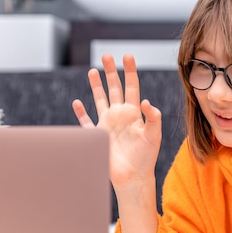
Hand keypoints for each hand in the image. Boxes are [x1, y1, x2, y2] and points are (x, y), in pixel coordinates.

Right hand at [72, 54, 161, 188]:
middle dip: (110, 72)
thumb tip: (146, 102)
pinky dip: (81, 113)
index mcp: (134, 113)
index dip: (129, 71)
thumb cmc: (146, 158)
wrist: (133, 177)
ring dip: (96, 86)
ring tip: (93, 70)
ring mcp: (108, 125)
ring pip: (100, 100)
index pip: (132, 87)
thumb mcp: (154, 136)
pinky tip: (77, 102)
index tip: (127, 56)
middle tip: (107, 55)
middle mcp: (120, 115)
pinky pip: (86, 122)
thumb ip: (153, 118)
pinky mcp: (97, 136)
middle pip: (114, 88)